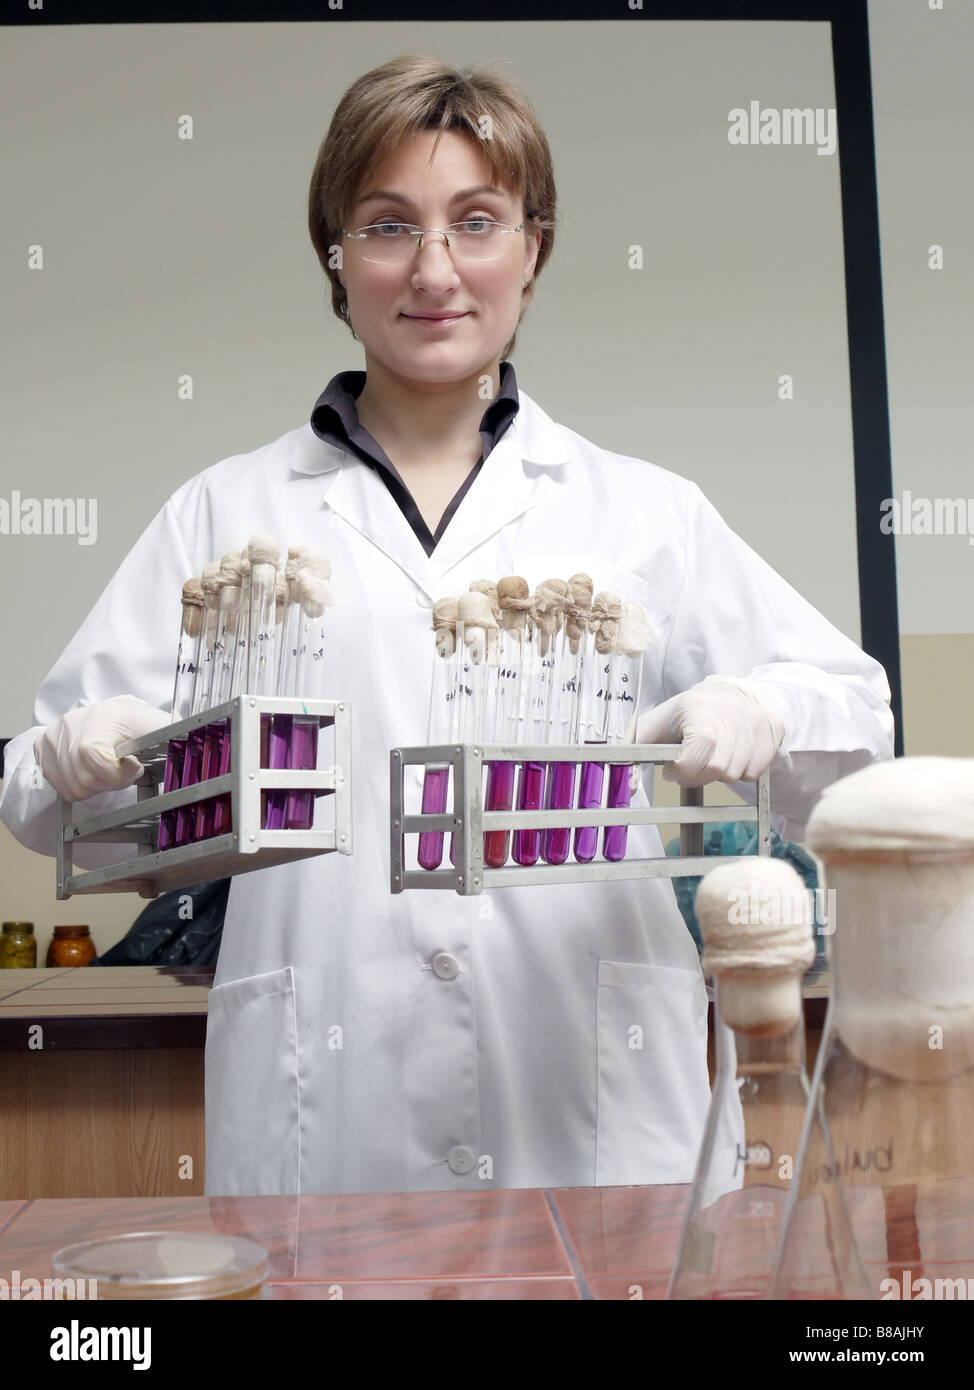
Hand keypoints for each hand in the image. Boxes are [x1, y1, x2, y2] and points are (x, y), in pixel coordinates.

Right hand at [33, 696, 170, 800]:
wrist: (123, 714)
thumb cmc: (145, 725)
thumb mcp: (165, 730)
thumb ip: (174, 741)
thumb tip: (189, 751)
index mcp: (105, 715)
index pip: (93, 756)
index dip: (116, 773)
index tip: (135, 767)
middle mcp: (73, 721)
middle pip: (82, 778)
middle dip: (109, 782)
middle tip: (124, 770)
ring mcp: (55, 733)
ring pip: (70, 786)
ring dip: (94, 785)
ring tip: (109, 769)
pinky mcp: (43, 744)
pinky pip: (57, 783)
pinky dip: (77, 784)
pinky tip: (92, 771)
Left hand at [630, 675, 784, 787]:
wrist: (722, 694)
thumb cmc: (682, 717)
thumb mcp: (653, 729)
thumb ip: (632, 755)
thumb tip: (627, 787)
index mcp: (698, 709)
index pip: (699, 750)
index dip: (684, 770)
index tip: (672, 770)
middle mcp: (731, 710)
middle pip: (719, 768)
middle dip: (700, 775)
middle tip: (691, 765)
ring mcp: (755, 718)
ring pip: (738, 773)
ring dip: (721, 773)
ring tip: (711, 757)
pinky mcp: (773, 727)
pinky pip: (758, 771)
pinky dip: (742, 770)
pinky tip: (731, 755)